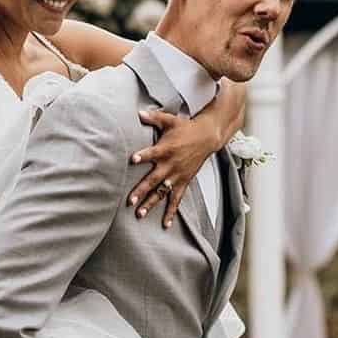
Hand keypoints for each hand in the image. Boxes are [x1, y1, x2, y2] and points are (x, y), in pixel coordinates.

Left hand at [128, 108, 221, 228]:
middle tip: (130, 201)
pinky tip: (165, 224)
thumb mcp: (170, 120)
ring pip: (162, 192)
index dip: (142, 156)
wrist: (207, 137)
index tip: (132, 159)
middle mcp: (171, 164)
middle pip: (153, 179)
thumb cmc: (186, 128)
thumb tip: (138, 113)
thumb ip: (153, 117)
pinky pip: (176, 200)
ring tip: (139, 214)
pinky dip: (171, 212)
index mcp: (165, 149)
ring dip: (151, 204)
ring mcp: (177, 175)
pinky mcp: (183, 182)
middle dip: (141, 190)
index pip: (151, 153)